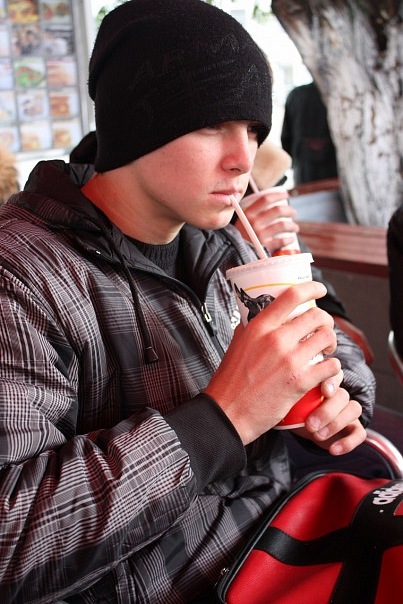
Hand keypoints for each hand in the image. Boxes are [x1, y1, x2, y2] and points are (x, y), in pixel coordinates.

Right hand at [205, 281, 340, 444]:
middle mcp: (276, 339)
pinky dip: (333, 368)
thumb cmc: (230, 381)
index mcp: (259, 327)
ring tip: (326, 350)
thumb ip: (252, 328)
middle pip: (317, 316)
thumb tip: (261, 315)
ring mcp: (289, 360)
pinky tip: (326, 372)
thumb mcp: (237, 344)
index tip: (319, 290)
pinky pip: (330, 367)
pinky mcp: (299, 382)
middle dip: (326, 321)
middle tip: (323, 329)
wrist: (227, 412)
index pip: (292, 296)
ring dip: (332, 343)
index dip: (312, 288)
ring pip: (327, 338)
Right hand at [235, 189, 298, 253]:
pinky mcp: (264, 246)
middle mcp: (253, 223)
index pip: (265, 199)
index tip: (286, 195)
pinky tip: (291, 239)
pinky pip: (281, 241)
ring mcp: (259, 235)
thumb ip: (251, 212)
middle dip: (289, 210)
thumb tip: (269, 201)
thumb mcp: (242, 221)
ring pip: (282, 225)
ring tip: (295, 227)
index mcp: (248, 214)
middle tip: (293, 212)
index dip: (278, 195)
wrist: (233, 254)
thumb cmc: (241, 235)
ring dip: (292, 226)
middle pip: (277, 211)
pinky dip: (288, 239)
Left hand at [292, 378, 365, 454]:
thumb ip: (288, 393)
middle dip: (327, 411)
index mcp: (323, 383)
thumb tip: (280, 388)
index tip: (324, 392)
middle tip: (310, 424)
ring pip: (354, 409)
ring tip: (317, 435)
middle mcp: (338, 394)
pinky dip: (348, 443)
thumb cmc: (293, 410)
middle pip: (343, 395)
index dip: (332, 381)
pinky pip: (360, 433)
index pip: (334, 374)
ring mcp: (348, 410)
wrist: (300, 428)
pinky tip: (332, 449)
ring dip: (336, 424)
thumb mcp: (289, 401)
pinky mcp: (354, 428)